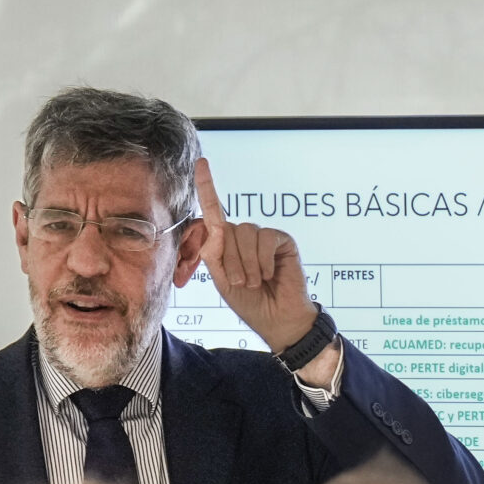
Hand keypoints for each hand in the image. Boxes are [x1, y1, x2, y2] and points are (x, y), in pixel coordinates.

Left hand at [193, 157, 317, 352]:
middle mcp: (243, 237)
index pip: (213, 213)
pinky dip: (264, 260)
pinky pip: (265, 237)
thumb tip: (213, 226)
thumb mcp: (223, 280)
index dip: (207, 187)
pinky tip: (270, 274)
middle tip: (243, 282)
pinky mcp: (282, 240)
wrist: (278, 320)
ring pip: (245, 232)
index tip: (201, 163)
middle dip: (232, 260)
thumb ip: (214, 253)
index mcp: (226, 245)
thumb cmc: (251, 303)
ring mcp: (263, 238)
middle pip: (226, 229)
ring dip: (247, 263)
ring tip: (257, 282)